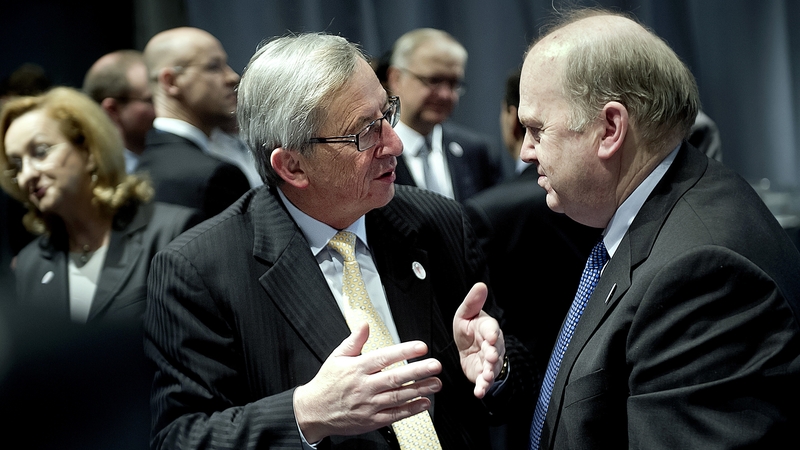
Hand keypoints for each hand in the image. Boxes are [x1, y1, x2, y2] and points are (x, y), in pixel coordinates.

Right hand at [294, 322, 442, 442]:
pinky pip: (395, 415)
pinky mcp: (372, 420)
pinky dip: (411, 410)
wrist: (314, 411)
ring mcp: (369, 404)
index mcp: (357, 368)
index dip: (404, 352)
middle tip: (435, 365)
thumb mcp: (336, 357)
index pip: (384, 357)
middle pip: (395, 378)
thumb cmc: (327, 383)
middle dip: (418, 371)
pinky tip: (424, 402)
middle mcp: (365, 386)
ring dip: (420, 390)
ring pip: (398, 396)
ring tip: (436, 383)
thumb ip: (354, 341)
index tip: (420, 347)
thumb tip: (364, 324)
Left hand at [454, 282, 504, 398]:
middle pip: (495, 349)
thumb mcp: (465, 313)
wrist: (467, 348)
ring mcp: (490, 361)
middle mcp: (493, 345)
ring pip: (493, 367)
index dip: (492, 333)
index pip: (492, 329)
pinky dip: (483, 387)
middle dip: (493, 354)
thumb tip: (480, 285)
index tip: (491, 336)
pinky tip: (479, 392)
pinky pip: (485, 381)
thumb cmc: (469, 329)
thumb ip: (472, 302)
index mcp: (487, 328)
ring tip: (486, 376)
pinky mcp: (484, 373)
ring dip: (490, 372)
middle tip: (490, 357)